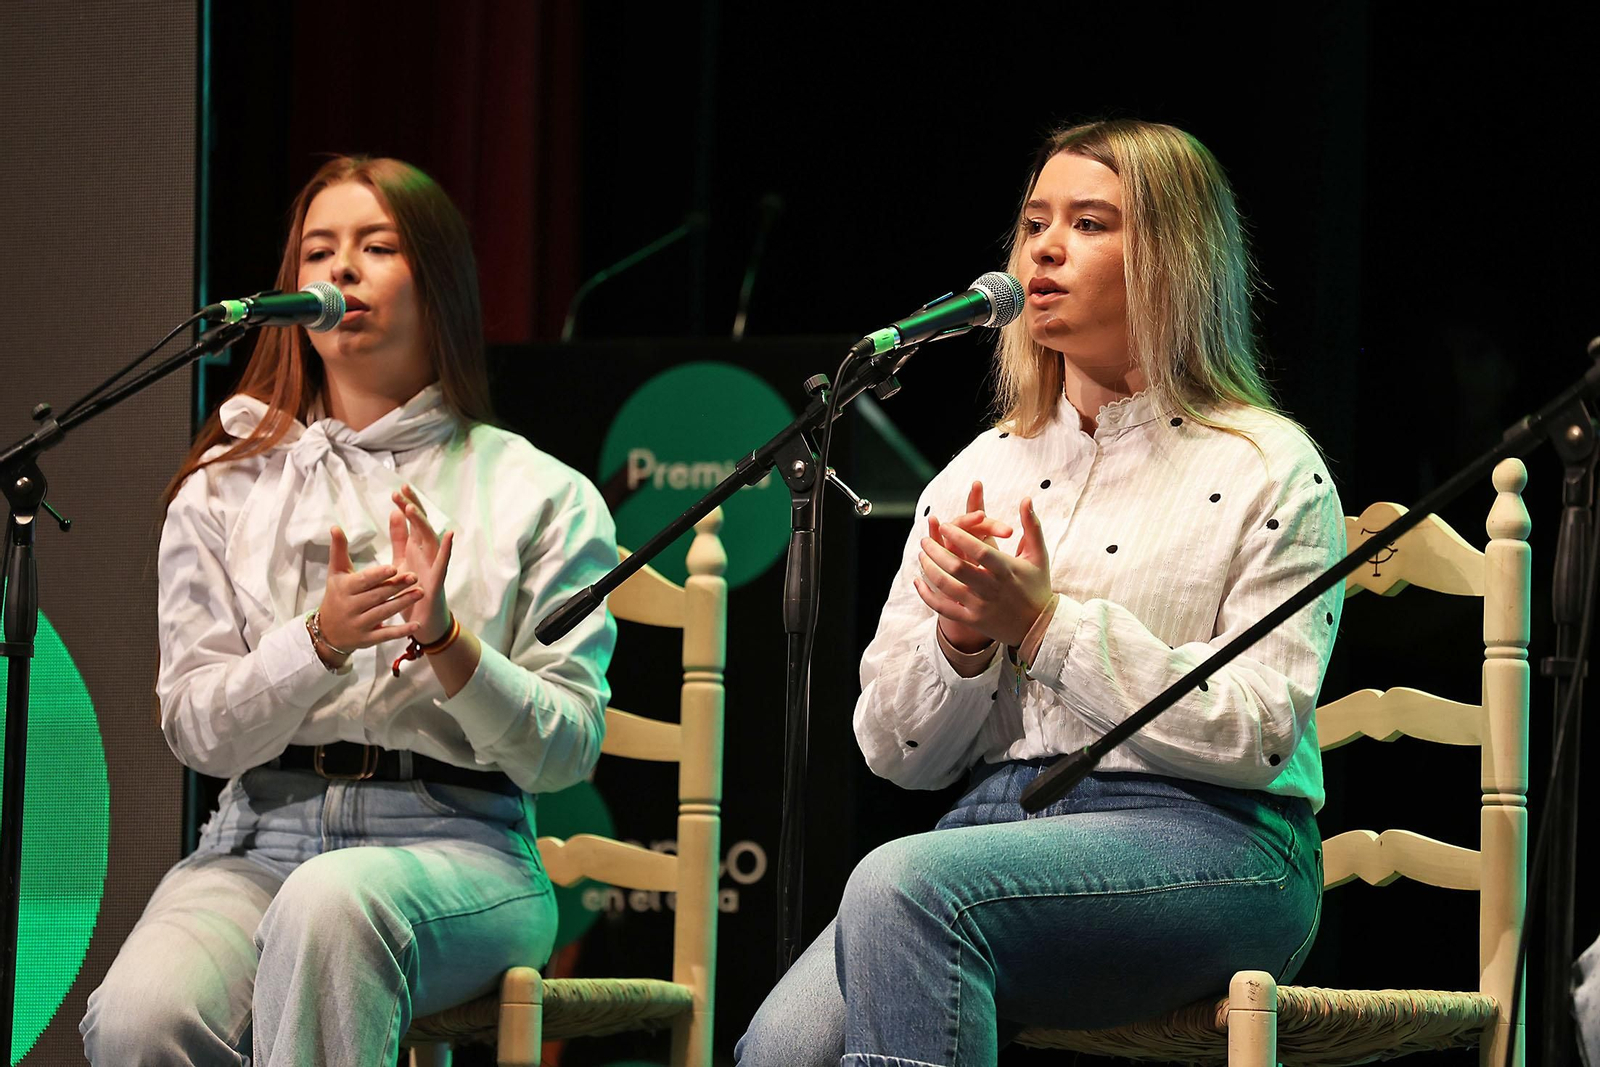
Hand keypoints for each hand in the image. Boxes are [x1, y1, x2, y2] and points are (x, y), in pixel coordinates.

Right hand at [316, 524, 424, 661]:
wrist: (327, 631)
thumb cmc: (337, 594)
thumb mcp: (336, 573)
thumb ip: (339, 550)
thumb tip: (335, 526)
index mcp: (344, 589)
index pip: (364, 581)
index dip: (378, 575)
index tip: (393, 567)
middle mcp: (351, 607)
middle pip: (377, 596)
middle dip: (396, 586)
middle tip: (415, 576)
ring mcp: (359, 625)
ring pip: (383, 613)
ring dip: (402, 604)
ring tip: (421, 593)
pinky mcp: (367, 640)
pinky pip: (386, 635)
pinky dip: (401, 631)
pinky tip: (417, 625)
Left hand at [390, 484, 454, 643]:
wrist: (422, 620)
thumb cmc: (412, 590)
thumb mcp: (401, 560)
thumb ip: (399, 538)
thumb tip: (395, 513)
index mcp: (416, 547)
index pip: (412, 521)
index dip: (406, 505)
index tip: (397, 490)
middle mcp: (427, 552)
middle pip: (422, 525)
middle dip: (412, 507)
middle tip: (402, 491)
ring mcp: (434, 565)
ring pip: (431, 539)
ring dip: (422, 524)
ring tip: (411, 509)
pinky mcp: (437, 580)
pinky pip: (443, 562)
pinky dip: (447, 549)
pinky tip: (450, 536)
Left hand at [914, 485, 1051, 648]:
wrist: (1040, 628)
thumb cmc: (1038, 585)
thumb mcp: (1038, 555)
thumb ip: (1031, 525)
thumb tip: (1026, 498)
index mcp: (1007, 570)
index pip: (980, 550)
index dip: (960, 536)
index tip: (944, 525)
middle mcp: (992, 589)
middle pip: (957, 568)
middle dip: (937, 551)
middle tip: (925, 540)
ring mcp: (981, 606)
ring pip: (947, 587)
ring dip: (929, 569)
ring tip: (922, 555)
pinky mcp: (973, 620)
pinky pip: (944, 608)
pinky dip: (927, 595)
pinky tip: (918, 581)